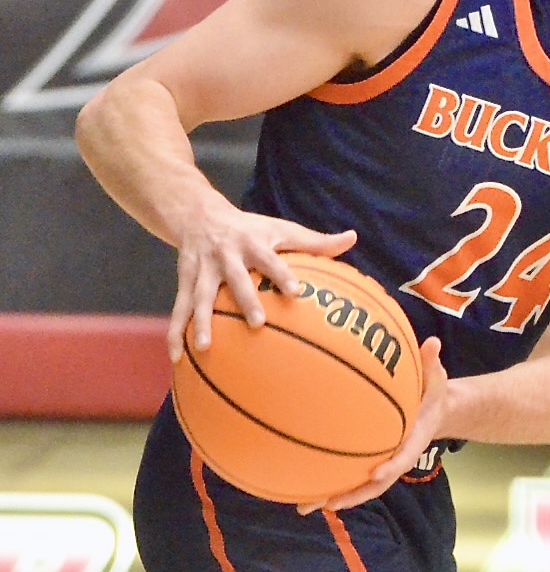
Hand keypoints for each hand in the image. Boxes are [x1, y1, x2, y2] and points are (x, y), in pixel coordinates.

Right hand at [170, 195, 356, 360]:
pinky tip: (175, 357)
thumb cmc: (251, 228)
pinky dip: (175, 332)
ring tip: (204, 347)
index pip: (270, 259)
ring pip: (200, 297)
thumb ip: (316, 241)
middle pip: (235, 279)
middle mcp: (226, 256)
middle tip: (258, 324)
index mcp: (252, 243)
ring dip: (200, 322)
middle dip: (245, 300)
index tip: (297, 291)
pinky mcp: (185, 282)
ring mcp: (202, 270)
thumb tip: (353, 238)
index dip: (282, 273)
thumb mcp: (281, 228)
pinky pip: (179, 309)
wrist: (198, 214)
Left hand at [305, 337, 447, 512]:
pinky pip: (349, 473)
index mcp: (414, 441)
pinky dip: (329, 482)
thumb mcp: (436, 377)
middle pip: (375, 484)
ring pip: (358, 486)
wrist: (433, 411)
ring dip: (333, 497)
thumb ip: (431, 363)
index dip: (390, 468)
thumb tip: (433, 342)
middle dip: (351, 496)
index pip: (403, 458)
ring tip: (304, 505)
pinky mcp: (369, 459)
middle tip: (327, 504)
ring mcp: (382, 462)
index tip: (375, 474)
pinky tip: (301, 485)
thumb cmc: (431, 393)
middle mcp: (396, 457)